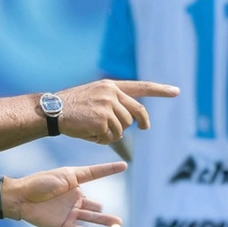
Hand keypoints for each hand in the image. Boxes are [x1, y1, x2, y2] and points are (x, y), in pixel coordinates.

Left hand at [4, 161, 125, 226]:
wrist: (21, 197)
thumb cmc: (41, 182)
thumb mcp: (67, 174)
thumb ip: (87, 174)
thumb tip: (106, 169)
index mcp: (75, 183)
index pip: (97, 175)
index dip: (110, 170)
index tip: (124, 165)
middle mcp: (75, 199)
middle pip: (96, 206)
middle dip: (107, 214)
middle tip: (119, 220)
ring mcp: (70, 213)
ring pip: (92, 219)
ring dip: (104, 223)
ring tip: (118, 225)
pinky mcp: (63, 226)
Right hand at [55, 80, 179, 144]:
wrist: (52, 111)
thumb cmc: (72, 107)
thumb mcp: (95, 96)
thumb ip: (114, 102)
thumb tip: (133, 120)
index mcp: (111, 86)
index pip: (141, 86)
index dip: (160, 90)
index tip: (176, 91)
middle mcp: (111, 93)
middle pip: (136, 114)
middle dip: (140, 123)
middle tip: (144, 128)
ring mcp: (107, 106)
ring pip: (124, 128)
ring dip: (113, 134)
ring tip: (94, 130)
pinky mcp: (102, 120)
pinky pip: (111, 137)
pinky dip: (102, 140)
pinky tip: (89, 134)